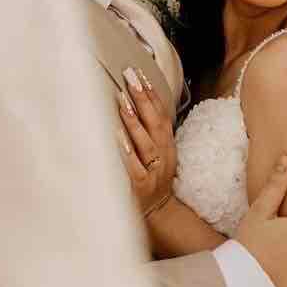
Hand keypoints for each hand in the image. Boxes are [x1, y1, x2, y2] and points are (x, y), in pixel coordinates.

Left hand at [116, 66, 177, 215]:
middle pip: (155, 122)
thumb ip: (150, 132)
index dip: (152, 94)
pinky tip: (118, 138)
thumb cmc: (154, 179)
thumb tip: (135, 105)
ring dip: (134, 121)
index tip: (141, 75)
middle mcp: (162, 154)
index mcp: (167, 144)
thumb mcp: (158, 153)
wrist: (160, 212)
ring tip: (124, 101)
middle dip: (143, 98)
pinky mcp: (141, 185)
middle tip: (130, 76)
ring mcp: (153, 170)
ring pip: (145, 142)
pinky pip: (134, 166)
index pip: (161, 114)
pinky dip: (127, 151)